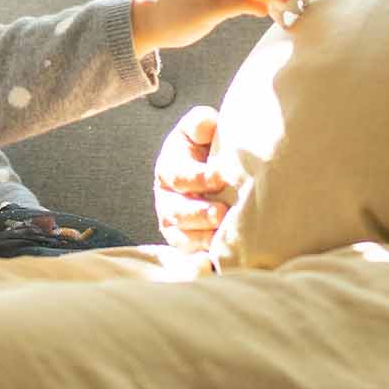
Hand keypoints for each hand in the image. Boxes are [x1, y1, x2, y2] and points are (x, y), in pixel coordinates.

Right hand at [153, 106, 231, 252]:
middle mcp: (167, 200)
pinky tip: (211, 264)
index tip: (219, 177)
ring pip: (181, 237)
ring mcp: (176, 225)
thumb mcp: (202, 129)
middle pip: (175, 211)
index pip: (176, 175)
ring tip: (221, 238)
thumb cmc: (210, 148)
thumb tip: (206, 125)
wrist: (220, 172)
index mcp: (169, 169)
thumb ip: (201, 123)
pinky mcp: (188, 245)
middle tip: (220, 212)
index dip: (195, 178)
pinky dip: (198, 264)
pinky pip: (189, 258)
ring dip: (200, 238)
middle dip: (197, 213)